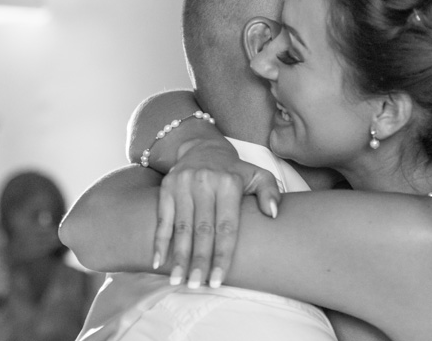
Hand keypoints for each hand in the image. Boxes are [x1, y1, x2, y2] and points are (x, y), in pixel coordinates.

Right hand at [153, 138, 279, 288]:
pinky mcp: (167, 187)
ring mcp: (183, 184)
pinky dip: (159, 241)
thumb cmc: (234, 170)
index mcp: (228, 183)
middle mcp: (205, 182)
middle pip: (202, 229)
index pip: (226, 226)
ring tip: (178, 280)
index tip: (218, 279)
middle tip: (197, 285)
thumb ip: (270, 192)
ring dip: (179, 256)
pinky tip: (158, 261)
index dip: (222, 255)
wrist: (202, 147)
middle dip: (199, 260)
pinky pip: (163, 218)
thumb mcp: (258, 175)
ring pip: (182, 227)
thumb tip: (273, 214)